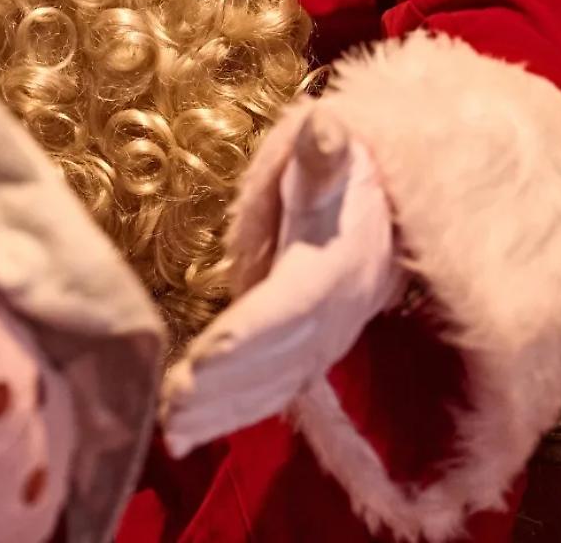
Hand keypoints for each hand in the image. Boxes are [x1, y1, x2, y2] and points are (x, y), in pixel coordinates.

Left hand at [162, 115, 403, 453]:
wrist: (388, 214)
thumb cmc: (342, 178)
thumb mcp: (333, 158)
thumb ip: (325, 154)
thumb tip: (325, 128)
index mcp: (333, 267)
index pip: (291, 306)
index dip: (251, 333)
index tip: (207, 356)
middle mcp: (331, 316)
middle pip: (276, 357)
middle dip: (225, 385)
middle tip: (174, 406)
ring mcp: (320, 343)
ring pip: (269, 385)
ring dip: (221, 411)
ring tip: (172, 430)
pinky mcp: (305, 357)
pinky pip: (269, 393)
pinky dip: (230, 415)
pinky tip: (188, 433)